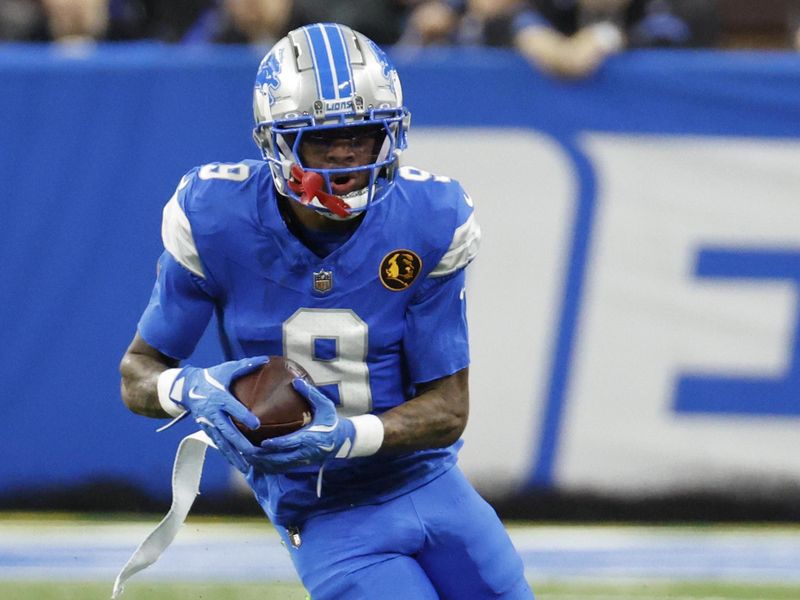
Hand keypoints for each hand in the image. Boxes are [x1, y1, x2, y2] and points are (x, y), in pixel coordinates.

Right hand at [166, 357, 267, 472]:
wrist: (186, 388)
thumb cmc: (211, 377)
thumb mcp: (226, 369)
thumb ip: (246, 365)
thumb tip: (266, 359)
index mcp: (219, 398)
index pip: (232, 408)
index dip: (244, 416)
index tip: (256, 425)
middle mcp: (213, 414)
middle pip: (228, 431)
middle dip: (241, 444)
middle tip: (255, 453)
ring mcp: (209, 424)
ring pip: (222, 443)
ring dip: (234, 456)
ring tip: (247, 469)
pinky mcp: (207, 430)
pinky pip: (219, 445)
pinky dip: (228, 456)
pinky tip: (239, 465)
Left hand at [244, 378, 355, 472]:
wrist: (340, 440)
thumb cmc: (330, 421)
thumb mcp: (325, 405)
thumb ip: (311, 394)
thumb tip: (296, 381)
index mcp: (311, 437)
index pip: (292, 443)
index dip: (278, 444)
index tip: (264, 443)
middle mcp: (304, 452)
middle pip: (280, 459)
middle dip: (263, 457)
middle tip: (246, 451)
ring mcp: (300, 460)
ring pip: (278, 467)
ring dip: (261, 463)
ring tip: (245, 457)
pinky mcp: (298, 464)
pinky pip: (279, 469)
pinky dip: (266, 467)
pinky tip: (254, 462)